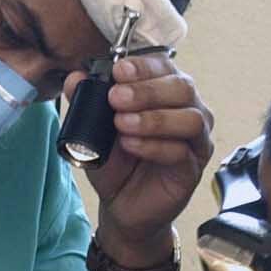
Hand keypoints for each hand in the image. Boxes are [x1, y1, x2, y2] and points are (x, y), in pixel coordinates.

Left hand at [72, 52, 214, 257]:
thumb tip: (75, 78)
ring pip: (190, 118)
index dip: (143, 66)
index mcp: (166, 92)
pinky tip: (131, 145)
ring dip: (153, 118)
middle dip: (147, 90)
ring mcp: (195, 139)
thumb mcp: (94, 128)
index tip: (118, 71)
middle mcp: (188, 110)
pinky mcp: (192, 167)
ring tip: (122, 124)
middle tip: (117, 98)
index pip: (164, 67)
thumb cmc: (116, 162)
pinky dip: (154, 146)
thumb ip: (86, 101)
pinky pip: (182, 151)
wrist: (120, 204)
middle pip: (182, 87)